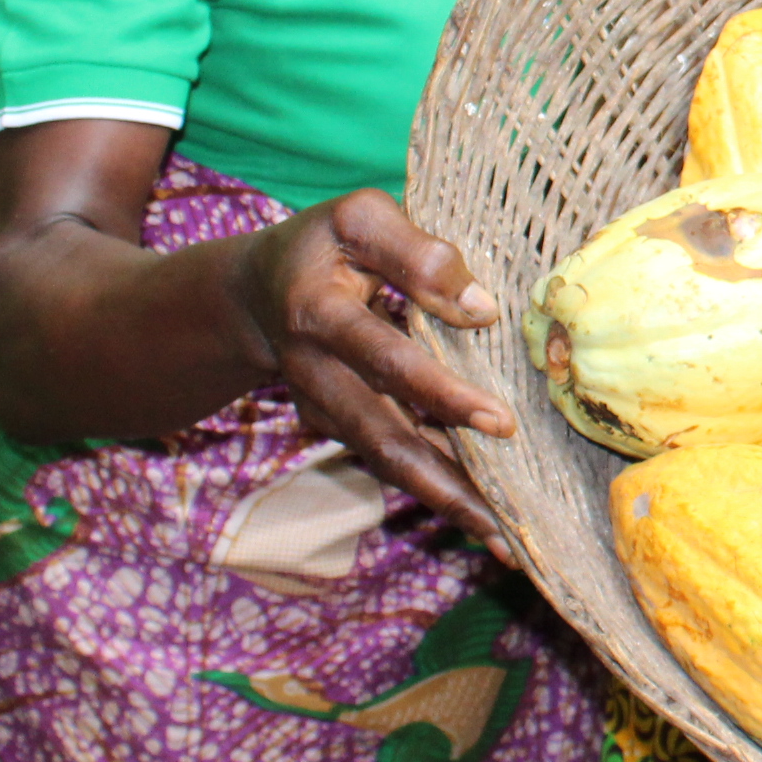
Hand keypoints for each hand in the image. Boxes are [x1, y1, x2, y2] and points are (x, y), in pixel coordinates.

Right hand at [233, 188, 523, 562]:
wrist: (253, 293)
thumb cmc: (323, 245)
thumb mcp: (359, 217)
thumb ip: (417, 252)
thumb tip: (482, 307)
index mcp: (319, 316)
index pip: (387, 361)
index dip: (441, 392)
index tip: (501, 419)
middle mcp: (318, 375)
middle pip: (385, 438)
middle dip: (447, 479)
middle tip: (508, 514)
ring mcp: (326, 410)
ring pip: (390, 462)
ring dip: (447, 505)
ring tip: (509, 544)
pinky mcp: (341, 428)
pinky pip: (393, 460)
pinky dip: (439, 491)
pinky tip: (489, 521)